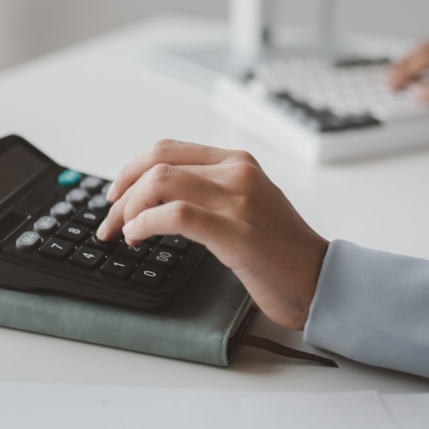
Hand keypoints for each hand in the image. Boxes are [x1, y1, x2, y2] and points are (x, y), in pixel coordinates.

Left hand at [95, 140, 328, 330]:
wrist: (320, 279)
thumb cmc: (281, 250)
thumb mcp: (246, 204)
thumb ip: (210, 193)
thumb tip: (155, 201)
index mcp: (237, 162)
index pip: (167, 149)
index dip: (131, 170)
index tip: (116, 195)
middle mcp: (236, 173)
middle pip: (157, 163)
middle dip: (122, 191)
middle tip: (109, 219)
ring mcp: (237, 200)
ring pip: (160, 183)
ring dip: (128, 209)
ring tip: (122, 232)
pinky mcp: (235, 231)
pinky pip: (174, 215)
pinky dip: (145, 223)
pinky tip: (138, 237)